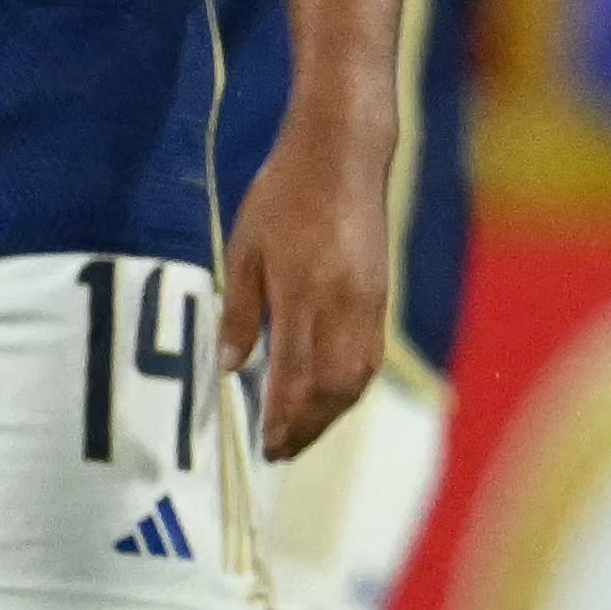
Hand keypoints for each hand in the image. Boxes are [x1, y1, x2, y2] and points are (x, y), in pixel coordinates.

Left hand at [220, 125, 387, 461]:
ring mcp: (368, 304)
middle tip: (280, 453)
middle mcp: (342, 306)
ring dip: (330, 415)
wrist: (342, 156)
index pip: (293, 375)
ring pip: (355, 379)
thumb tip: (229, 367)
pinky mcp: (380, 297)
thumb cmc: (283, 195)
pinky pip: (369, 358)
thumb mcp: (244, 249)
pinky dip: (349, 388)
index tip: (265, 445)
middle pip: (329, 388)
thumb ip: (239, 312)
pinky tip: (331, 398)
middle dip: (306, 427)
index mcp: (303, 294)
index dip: (281, 417)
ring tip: (304, 435)